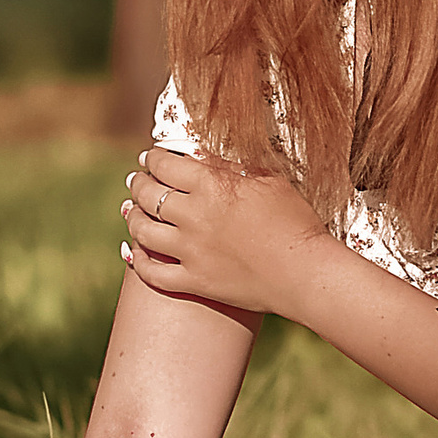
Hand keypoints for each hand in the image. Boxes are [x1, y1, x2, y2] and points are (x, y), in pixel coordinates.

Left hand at [121, 145, 328, 316]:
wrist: (305, 272)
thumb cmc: (295, 222)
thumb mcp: (268, 182)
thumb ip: (229, 167)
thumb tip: (198, 156)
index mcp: (213, 186)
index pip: (166, 165)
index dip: (153, 158)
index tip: (150, 158)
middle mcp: (194, 217)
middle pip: (149, 195)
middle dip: (139, 184)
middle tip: (137, 180)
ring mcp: (191, 252)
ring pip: (143, 231)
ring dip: (132, 217)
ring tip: (131, 211)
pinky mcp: (195, 282)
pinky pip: (152, 273)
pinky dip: (137, 261)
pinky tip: (131, 251)